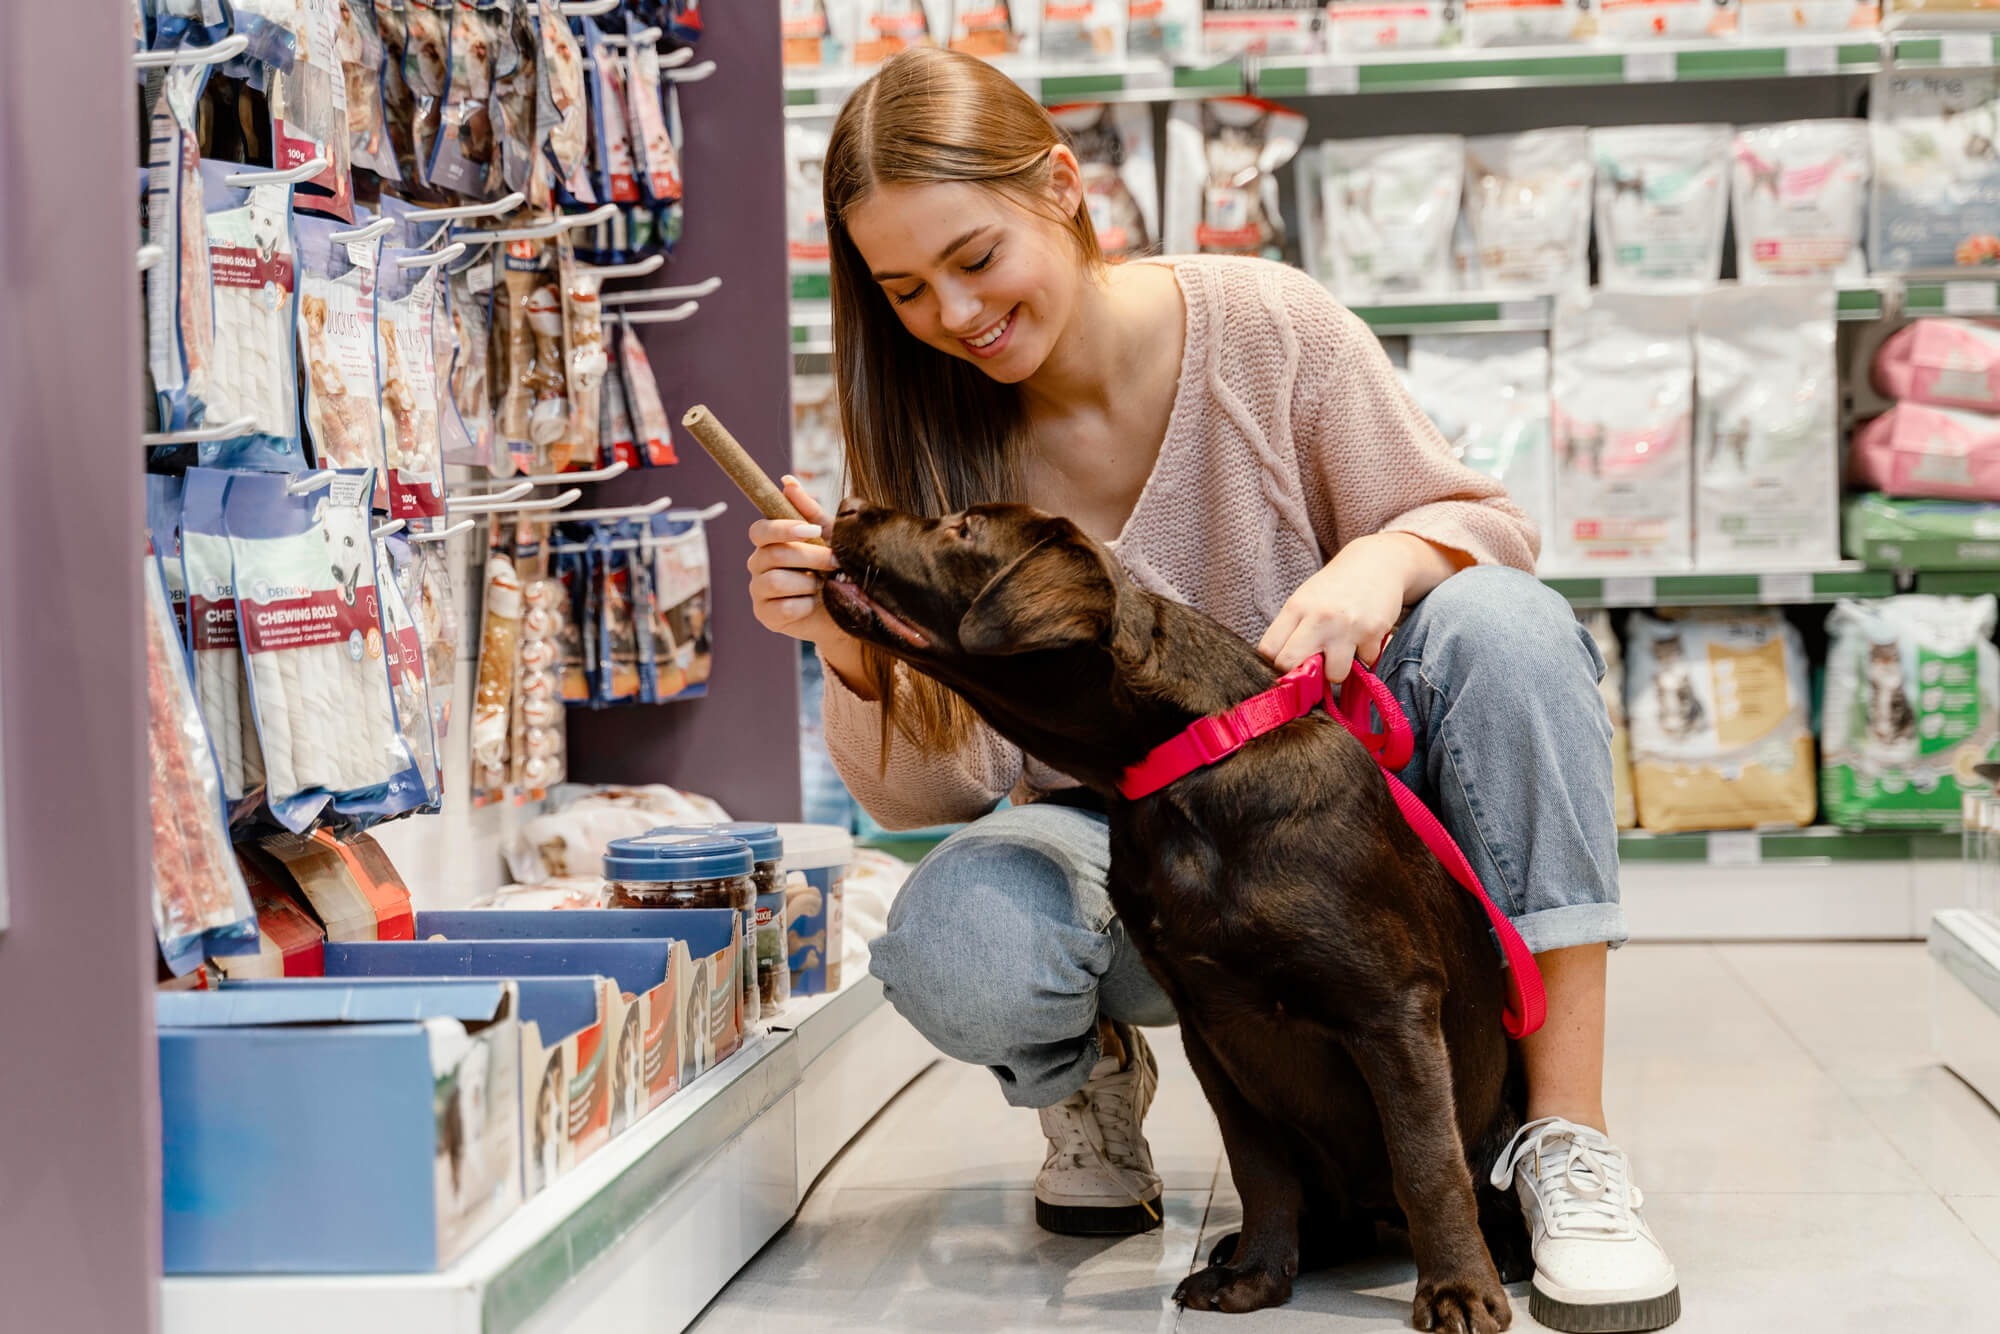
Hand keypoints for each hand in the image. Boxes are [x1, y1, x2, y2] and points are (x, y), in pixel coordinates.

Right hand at [746, 477, 843, 644]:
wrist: (847, 608)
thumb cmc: (835, 568)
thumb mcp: (829, 536)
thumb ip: (809, 510)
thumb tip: (787, 481)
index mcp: (768, 542)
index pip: (759, 530)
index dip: (783, 528)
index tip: (813, 531)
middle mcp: (758, 564)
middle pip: (774, 554)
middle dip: (810, 557)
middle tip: (835, 561)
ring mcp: (759, 591)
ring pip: (776, 581)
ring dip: (809, 582)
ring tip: (825, 584)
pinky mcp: (766, 616)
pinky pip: (784, 607)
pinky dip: (806, 605)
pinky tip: (816, 603)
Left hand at [1258, 535, 1422, 680]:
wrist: (1376, 563)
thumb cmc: (1335, 587)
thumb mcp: (1305, 600)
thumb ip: (1292, 630)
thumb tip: (1281, 669)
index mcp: (1296, 608)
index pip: (1268, 650)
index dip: (1275, 662)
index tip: (1288, 663)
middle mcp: (1318, 618)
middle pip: (1289, 665)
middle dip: (1300, 674)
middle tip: (1312, 667)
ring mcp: (1346, 627)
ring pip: (1333, 675)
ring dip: (1337, 669)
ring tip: (1341, 651)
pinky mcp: (1372, 633)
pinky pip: (1364, 663)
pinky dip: (1364, 656)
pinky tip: (1363, 638)